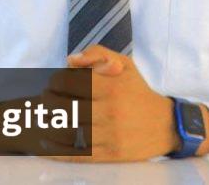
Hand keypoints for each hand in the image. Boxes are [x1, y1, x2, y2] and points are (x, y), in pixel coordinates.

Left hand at [40, 44, 177, 161]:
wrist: (164, 125)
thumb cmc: (137, 91)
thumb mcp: (123, 64)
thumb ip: (96, 54)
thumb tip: (69, 60)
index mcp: (111, 86)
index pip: (68, 82)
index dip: (55, 82)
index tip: (54, 84)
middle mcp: (109, 110)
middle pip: (63, 108)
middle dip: (48, 103)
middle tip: (45, 101)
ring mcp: (109, 135)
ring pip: (66, 132)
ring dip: (48, 126)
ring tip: (44, 120)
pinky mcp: (109, 155)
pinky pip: (75, 154)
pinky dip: (55, 151)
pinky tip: (45, 144)